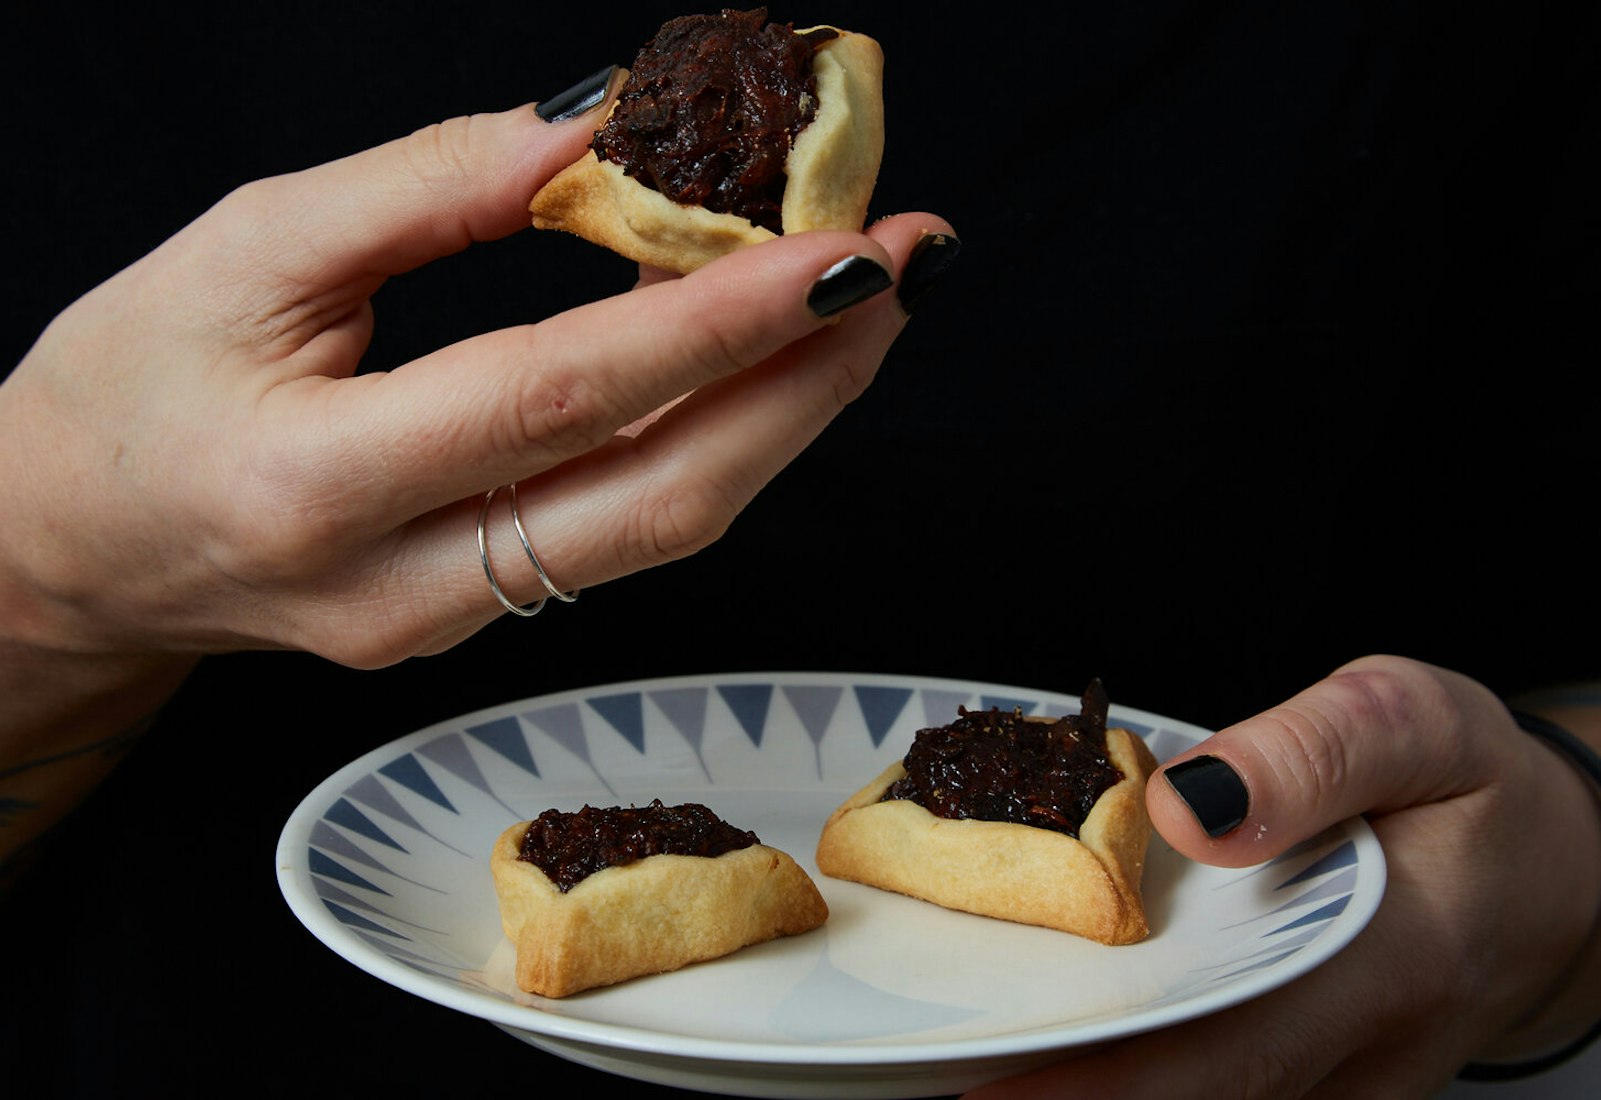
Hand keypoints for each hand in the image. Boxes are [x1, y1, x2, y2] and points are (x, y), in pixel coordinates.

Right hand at [0, 93, 953, 666]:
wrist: (72, 554)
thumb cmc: (127, 390)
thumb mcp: (246, 251)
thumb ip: (428, 189)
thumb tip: (600, 133)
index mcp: (319, 484)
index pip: (567, 392)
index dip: (724, 320)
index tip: (849, 248)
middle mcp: (403, 588)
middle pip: (664, 497)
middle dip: (809, 380)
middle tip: (901, 267)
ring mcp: (452, 629)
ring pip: (666, 528)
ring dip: (785, 414)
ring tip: (860, 304)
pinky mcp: (481, 626)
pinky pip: (627, 534)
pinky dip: (713, 441)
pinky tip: (759, 365)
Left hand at [965, 655, 1600, 1098]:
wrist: (1560, 872)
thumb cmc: (1478, 790)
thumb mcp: (1416, 722)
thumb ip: (1310, 754)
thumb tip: (1185, 811)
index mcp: (1388, 963)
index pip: (1224, 1048)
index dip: (1095, 1080)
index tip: (981, 1079)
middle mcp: (1364, 1054)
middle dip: (1063, 1092)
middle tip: (939, 1063)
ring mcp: (1348, 1085)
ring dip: (1092, 1082)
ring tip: (974, 1042)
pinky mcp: (1326, 1082)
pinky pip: (1224, 1089)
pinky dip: (1136, 1069)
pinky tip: (1064, 1028)